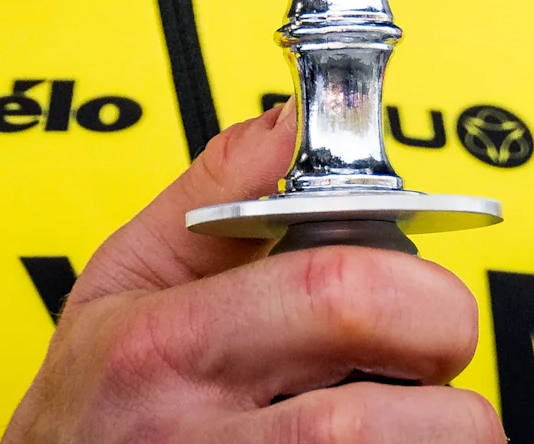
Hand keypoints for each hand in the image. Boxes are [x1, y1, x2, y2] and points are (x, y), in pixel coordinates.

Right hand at [3, 104, 498, 443]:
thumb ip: (218, 192)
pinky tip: (376, 443)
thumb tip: (294, 121)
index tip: (427, 293)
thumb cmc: (91, 402)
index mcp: (168, 343)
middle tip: (428, 367)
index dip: (418, 292)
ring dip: (429, 439)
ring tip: (401, 417)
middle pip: (378, 415)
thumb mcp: (125, 277)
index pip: (337, 296)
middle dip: (442, 386)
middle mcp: (198, 436)